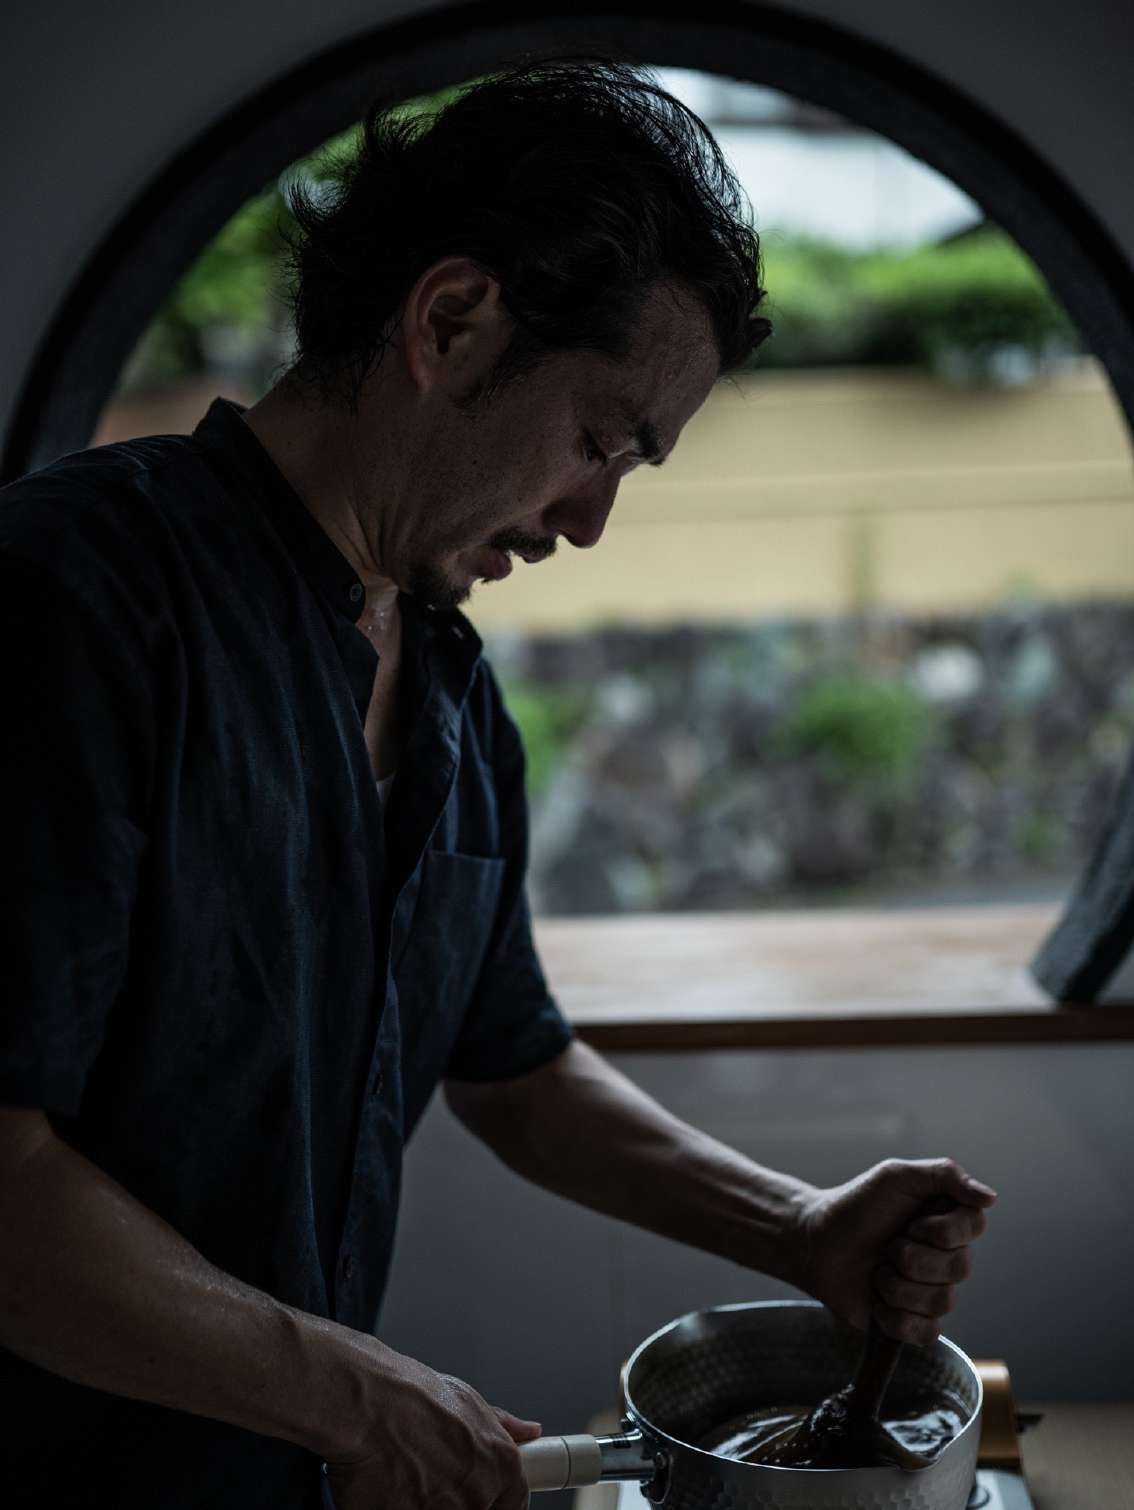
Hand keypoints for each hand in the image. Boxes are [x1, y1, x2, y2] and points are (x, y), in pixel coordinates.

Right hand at [323, 1345, 539, 1509]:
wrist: (363, 1405)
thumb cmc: (409, 1395)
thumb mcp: (465, 1398)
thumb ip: (501, 1424)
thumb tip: (528, 1432)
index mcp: (499, 1464)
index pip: (514, 1503)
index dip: (495, 1501)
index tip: (486, 1498)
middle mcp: (476, 1496)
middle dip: (456, 1500)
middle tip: (432, 1477)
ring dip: (425, 1504)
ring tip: (405, 1475)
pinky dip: (396, 1508)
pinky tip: (384, 1488)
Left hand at [794, 1157, 996, 1344]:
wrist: (816, 1242)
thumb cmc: (857, 1205)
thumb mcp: (896, 1175)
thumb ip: (945, 1176)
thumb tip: (991, 1198)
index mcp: (947, 1221)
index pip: (974, 1228)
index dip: (941, 1230)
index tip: (910, 1221)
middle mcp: (946, 1257)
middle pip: (960, 1267)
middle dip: (912, 1256)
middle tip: (886, 1246)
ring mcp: (930, 1291)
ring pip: (943, 1301)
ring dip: (898, 1285)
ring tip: (876, 1272)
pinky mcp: (912, 1321)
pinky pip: (928, 1333)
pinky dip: (898, 1320)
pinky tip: (878, 1304)